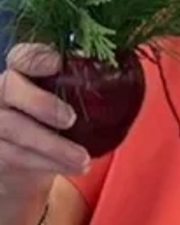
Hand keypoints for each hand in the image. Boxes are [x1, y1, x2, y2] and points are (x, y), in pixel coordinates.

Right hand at [0, 45, 88, 201]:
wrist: (27, 163)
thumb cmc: (56, 124)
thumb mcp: (68, 102)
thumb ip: (83, 87)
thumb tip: (123, 72)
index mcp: (22, 73)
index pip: (22, 57)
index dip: (36, 58)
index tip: (57, 62)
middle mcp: (1, 93)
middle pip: (9, 89)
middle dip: (41, 103)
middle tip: (70, 119)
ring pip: (14, 129)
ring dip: (53, 146)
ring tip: (82, 159)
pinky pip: (18, 156)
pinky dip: (49, 163)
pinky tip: (73, 167)